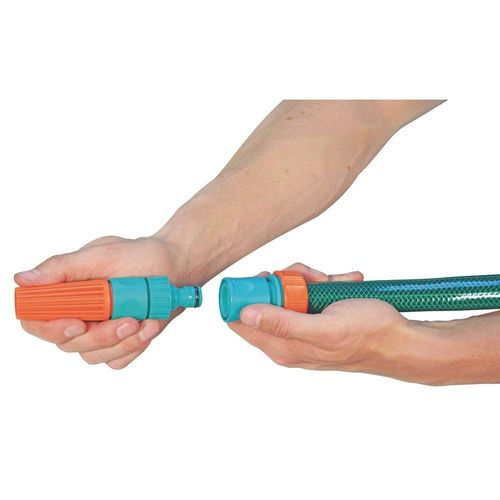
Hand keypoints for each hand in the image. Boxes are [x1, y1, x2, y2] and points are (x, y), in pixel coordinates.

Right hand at [15, 235, 187, 368]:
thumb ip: (63, 268)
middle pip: (68, 343)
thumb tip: (23, 280)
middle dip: (101, 335)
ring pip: (94, 355)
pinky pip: (117, 360)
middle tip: (128, 319)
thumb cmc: (141, 256)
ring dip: (123, 341)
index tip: (77, 323)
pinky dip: (134, 346)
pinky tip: (149, 326)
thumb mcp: (102, 255)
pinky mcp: (120, 343)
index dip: (49, 327)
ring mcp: (99, 331)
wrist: (177, 268)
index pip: (37, 319)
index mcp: (67, 292)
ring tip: (145, 320)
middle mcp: (79, 314)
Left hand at [228, 263, 430, 382]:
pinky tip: (342, 284)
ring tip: (332, 283)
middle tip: (312, 279)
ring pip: (288, 292)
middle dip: (287, 281)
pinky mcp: (315, 318)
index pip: (241, 321)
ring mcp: (302, 328)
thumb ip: (282, 323)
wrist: (399, 339)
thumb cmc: (367, 335)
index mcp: (282, 347)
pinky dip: (324, 284)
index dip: (248, 294)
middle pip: (265, 300)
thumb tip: (244, 314)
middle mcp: (287, 340)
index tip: (269, 278)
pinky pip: (308, 293)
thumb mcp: (323, 328)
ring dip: (310, 280)